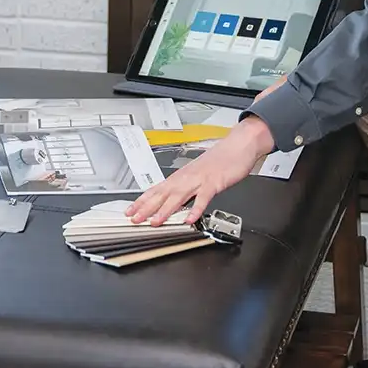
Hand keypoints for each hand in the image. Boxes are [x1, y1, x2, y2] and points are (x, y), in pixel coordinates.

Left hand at [127, 117, 274, 225]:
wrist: (238, 145)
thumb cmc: (219, 160)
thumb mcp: (198, 174)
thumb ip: (187, 188)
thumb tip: (174, 202)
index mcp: (181, 176)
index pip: (156, 190)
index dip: (142, 201)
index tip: (130, 211)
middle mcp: (186, 177)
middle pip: (162, 194)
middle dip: (146, 207)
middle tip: (133, 218)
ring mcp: (199, 179)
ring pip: (178, 196)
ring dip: (165, 210)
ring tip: (155, 222)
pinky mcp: (214, 182)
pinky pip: (203, 197)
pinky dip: (196, 208)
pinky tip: (190, 219)